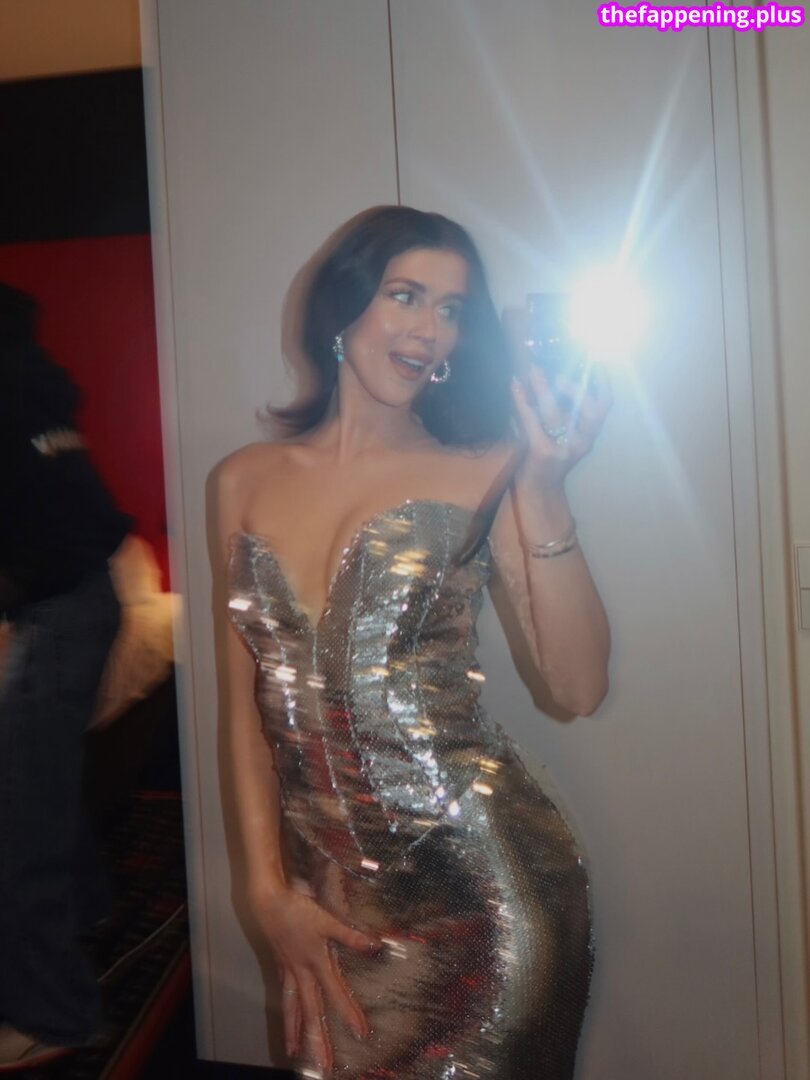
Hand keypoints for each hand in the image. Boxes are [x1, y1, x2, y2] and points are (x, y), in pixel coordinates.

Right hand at [249, 884, 377, 1073]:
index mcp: (315, 962)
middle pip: (310, 1012)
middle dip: (317, 1039)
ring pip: (292, 1008)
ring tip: (294, 1053)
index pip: (335, 994)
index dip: (348, 1013)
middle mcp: (301, 972)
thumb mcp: (327, 920)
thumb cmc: (297, 909)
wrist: (267, 902)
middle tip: (324, 1065)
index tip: (360, 1033)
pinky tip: (289, 1020)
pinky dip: (286, 1011)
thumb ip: (350, 935)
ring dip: (295, 1031)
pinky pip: (284, 995)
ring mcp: (289, 971)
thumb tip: (373, 945)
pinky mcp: (281, 966)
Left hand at [511, 364, 611, 492]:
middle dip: (577, 390)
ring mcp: (562, 448)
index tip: (596, 364)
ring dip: (544, 389)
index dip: (603, 385)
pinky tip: (515, 386)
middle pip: (590, 412)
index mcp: (588, 434)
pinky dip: (522, 402)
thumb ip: (562, 406)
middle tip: (559, 374)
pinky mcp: (542, 452)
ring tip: (533, 371)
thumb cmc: (549, 454)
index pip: (603, 407)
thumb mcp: (561, 431)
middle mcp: (581, 442)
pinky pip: (532, 422)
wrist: (538, 489)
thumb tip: (549, 369)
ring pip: (555, 415)